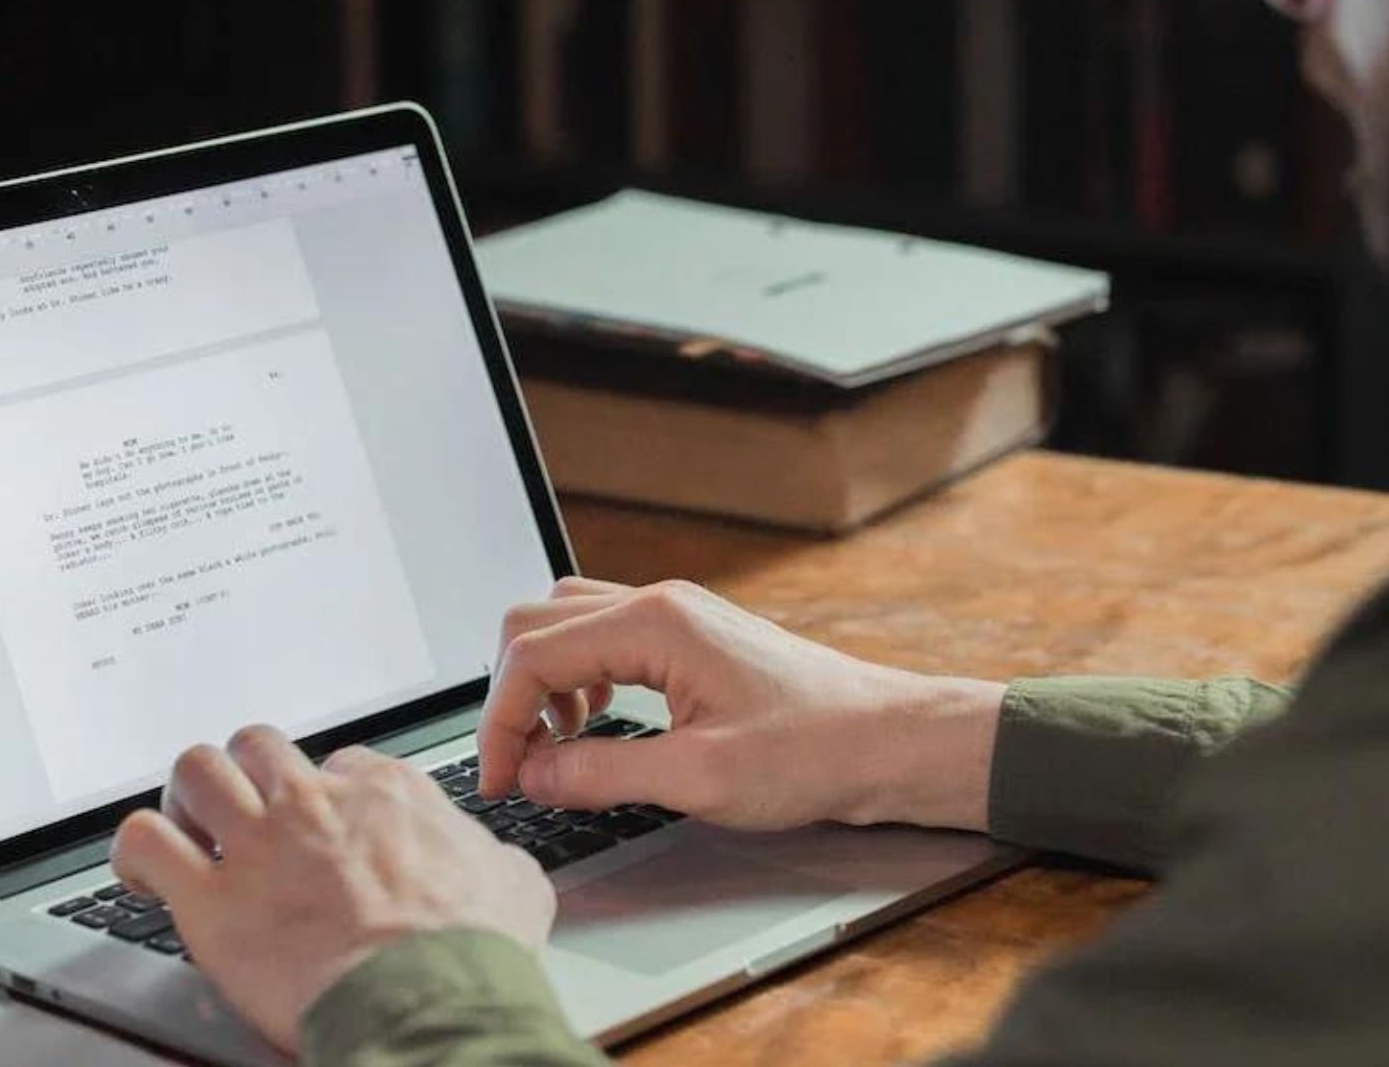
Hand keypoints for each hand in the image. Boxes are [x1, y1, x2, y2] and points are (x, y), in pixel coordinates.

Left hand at [110, 726, 554, 1053]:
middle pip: (257, 746)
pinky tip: (147, 873)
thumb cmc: (472, 948)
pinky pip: (144, 843)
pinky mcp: (211, 901)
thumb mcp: (513, 879)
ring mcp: (259, 844)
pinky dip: (137, 853)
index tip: (324, 823)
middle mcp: (316, 801)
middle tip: (247, 810)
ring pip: (195, 771)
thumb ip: (487, 853)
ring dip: (188, 798)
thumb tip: (494, 862)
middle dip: (247, 774)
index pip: (341, 761)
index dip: (329, 794)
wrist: (431, 999)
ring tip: (191, 829)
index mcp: (386, 792)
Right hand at [478, 577, 1006, 831]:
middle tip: (518, 767)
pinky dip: (580, 679)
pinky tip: (597, 725)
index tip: (501, 782)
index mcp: (655, 625)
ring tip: (556, 748)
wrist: (888, 741)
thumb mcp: (698, 779)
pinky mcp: (692, 641)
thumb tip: (532, 775)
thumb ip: (601, 773)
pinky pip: (606, 638)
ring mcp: (677, 618)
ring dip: (543, 683)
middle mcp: (660, 605)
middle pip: (534, 624)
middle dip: (510, 696)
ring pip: (567, 625)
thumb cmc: (814, 751)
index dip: (500, 723)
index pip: (532, 655)